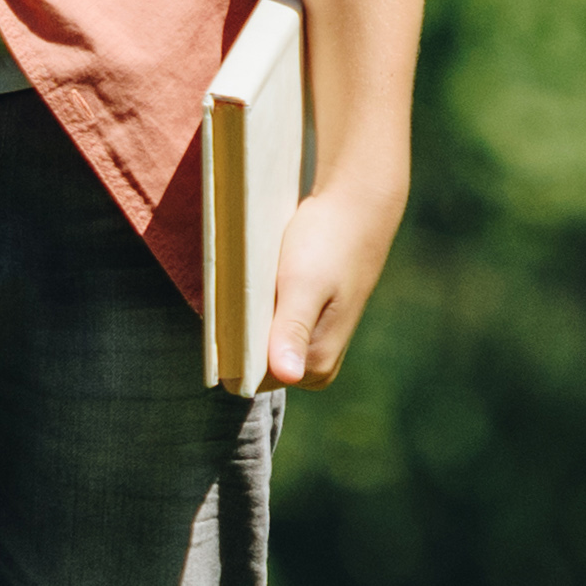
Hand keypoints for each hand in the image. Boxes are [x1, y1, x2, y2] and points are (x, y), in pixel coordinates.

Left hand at [249, 160, 402, 394]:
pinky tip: (260, 283)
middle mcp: (316, 361)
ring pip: (261, 343)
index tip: (230, 314)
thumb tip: (288, 376)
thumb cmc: (329, 242)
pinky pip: (268, 326)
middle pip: (256, 364)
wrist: (355, 206)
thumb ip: (293, 329)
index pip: (254, 379)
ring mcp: (312, 342)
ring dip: (248, 319)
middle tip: (245, 292)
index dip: (235, 350)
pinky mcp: (307, 321)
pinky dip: (258, 308)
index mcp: (316, 363)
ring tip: (254, 284)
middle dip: (241, 334)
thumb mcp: (303, 284)